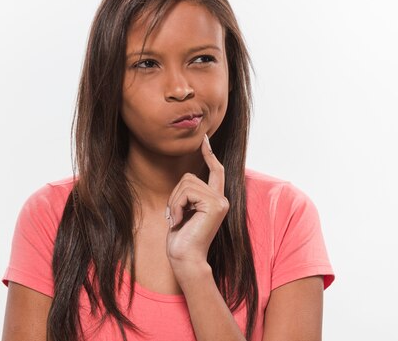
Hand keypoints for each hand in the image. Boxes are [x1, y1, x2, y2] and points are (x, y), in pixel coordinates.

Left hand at [165, 134, 228, 279]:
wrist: (185, 258)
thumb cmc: (182, 238)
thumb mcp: (185, 211)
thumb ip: (190, 194)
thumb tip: (187, 178)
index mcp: (216, 200)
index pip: (216, 171)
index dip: (209, 154)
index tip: (203, 139)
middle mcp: (222, 199)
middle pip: (190, 177)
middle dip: (176, 195)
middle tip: (175, 216)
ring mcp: (220, 201)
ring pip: (186, 183)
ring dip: (175, 201)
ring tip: (178, 220)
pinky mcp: (214, 205)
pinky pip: (186, 192)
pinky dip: (177, 205)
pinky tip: (180, 221)